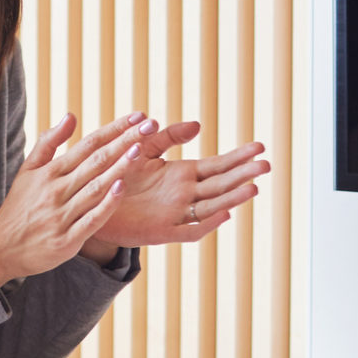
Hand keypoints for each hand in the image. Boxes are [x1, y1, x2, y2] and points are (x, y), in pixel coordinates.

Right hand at [0, 111, 145, 287]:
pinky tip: (121, 188)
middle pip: (96, 161)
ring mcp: (62, 215)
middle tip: (150, 126)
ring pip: (95, 187)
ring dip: (118, 168)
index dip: (114, 129)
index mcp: (49, 172)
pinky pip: (91, 219)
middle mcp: (56, 191)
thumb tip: (71, 116)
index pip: (88, 144)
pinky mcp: (67, 240)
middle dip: (125, 141)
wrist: (0, 249)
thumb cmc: (19, 207)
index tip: (138, 117)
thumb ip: (49, 142)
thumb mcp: (27, 170)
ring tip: (139, 150)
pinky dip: (106, 204)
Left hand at [85, 121, 269, 249]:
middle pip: (220, 184)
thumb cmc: (117, 174)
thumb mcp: (143, 148)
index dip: (238, 157)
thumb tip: (198, 125)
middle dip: (244, 174)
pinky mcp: (161, 232)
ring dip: (232, 198)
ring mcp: (175, 214)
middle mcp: (184, 195)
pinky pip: (189, 230)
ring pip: (211, 206)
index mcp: (182, 175)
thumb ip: (168, 137)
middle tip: (267, 164)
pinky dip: (207, 224)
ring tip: (254, 187)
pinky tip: (224, 214)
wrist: (90, 202)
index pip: (217, 165)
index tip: (260, 147)